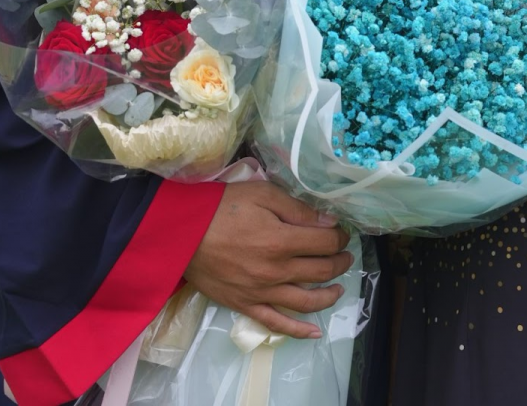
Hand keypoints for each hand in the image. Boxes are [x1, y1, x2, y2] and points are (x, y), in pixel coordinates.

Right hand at [184, 181, 352, 338]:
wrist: (182, 234)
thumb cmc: (223, 208)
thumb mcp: (264, 195)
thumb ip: (298, 210)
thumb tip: (328, 224)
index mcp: (281, 241)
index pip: (325, 243)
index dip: (340, 237)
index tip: (341, 232)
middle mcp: (275, 271)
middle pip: (321, 271)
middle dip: (339, 262)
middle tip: (344, 255)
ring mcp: (261, 292)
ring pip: (306, 301)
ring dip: (329, 295)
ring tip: (338, 287)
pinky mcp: (245, 305)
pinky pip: (276, 324)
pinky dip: (298, 330)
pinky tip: (314, 332)